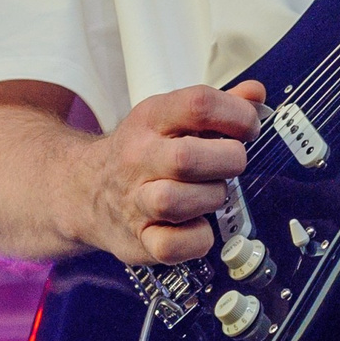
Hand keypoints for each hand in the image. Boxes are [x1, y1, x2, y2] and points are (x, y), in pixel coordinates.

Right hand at [66, 81, 265, 265]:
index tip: (248, 128)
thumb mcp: (171, 118)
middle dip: (227, 160)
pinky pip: (172, 246)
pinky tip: (198, 225)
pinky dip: (196, 239)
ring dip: (210, 198)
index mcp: (151, 119)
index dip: (237, 115)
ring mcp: (134, 201)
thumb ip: (216, 107)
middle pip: (186, 157)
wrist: (85, 190)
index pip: (197, 104)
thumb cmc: (142, 153)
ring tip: (210, 193)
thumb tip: (255, 94)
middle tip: (231, 163)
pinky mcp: (138, 240)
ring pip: (175, 201)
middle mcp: (139, 157)